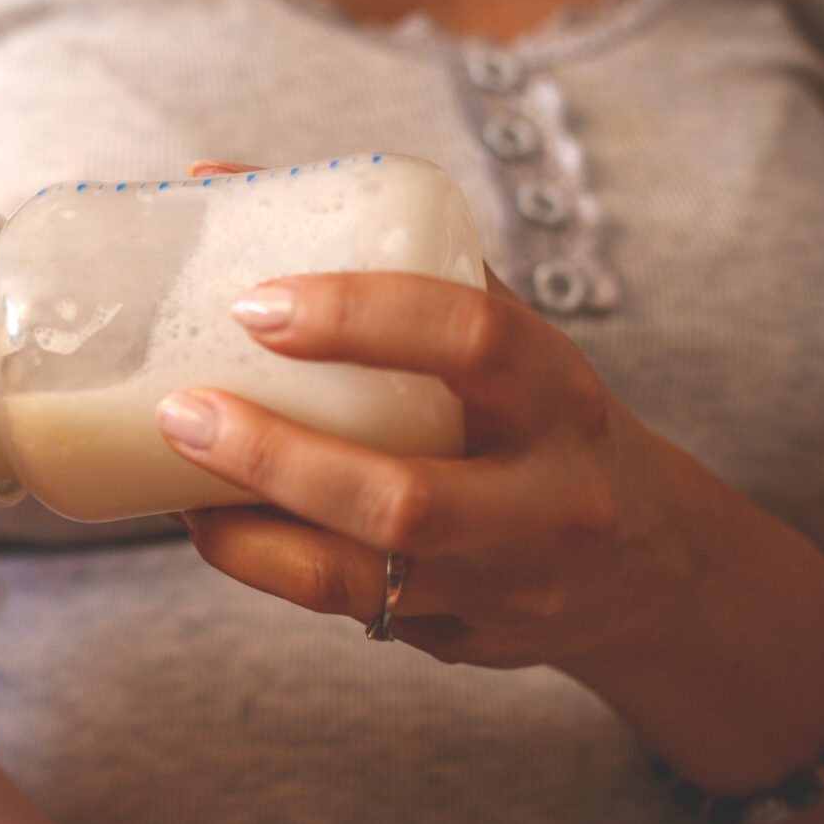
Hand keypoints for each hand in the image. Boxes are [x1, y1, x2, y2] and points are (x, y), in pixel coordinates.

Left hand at [158, 269, 678, 671]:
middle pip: (404, 496)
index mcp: (558, 391)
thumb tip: (219, 181)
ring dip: (245, 530)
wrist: (649, 562)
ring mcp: (504, 586)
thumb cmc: (540, 418)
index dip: (359, 317)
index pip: (471, 338)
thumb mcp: (502, 335)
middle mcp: (545, 500)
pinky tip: (212, 519)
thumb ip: (388, 262)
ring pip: (357, 579)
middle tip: (181, 409)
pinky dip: (263, 564)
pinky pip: (345, 611)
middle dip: (274, 456)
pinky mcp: (460, 642)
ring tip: (174, 471)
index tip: (256, 304)